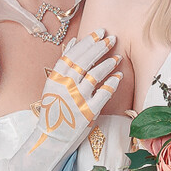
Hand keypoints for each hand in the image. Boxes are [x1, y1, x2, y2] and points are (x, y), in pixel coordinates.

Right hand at [29, 32, 122, 153]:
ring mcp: (77, 99)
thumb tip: (73, 41)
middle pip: (85, 61)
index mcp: (55, 78)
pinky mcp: (88, 112)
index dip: (87, 42)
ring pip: (95, 75)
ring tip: (118, 57)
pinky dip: (112, 83)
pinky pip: (103, 94)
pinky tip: (119, 76)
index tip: (99, 33)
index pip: (73, 54)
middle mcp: (65, 86)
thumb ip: (64, 64)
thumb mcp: (53, 85)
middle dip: (100, 47)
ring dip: (108, 63)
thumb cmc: (55, 109)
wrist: (52, 138)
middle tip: (112, 38)